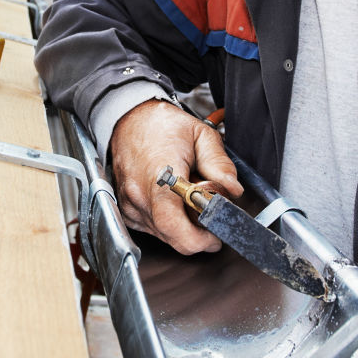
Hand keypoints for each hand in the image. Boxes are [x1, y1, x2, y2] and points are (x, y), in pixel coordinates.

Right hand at [110, 99, 243, 253]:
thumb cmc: (162, 125)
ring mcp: (130, 205)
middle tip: (207, 217)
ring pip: (162, 235)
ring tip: (185, 200)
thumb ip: (220, 164)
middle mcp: (141, 196)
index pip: (178, 229)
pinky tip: (170, 201)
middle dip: (195, 233)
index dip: (200, 240)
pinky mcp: (126, 209)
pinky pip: (150, 228)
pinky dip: (165, 222)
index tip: (215, 237)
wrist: (129, 118)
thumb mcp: (201, 135)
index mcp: (162, 179)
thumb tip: (232, 191)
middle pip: (173, 237)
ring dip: (180, 226)